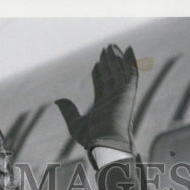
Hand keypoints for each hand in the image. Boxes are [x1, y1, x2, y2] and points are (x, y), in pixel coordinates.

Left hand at [55, 44, 137, 158]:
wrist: (106, 143)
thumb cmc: (92, 139)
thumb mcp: (74, 124)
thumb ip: (68, 111)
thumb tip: (58, 100)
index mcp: (103, 107)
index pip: (101, 86)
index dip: (99, 74)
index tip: (96, 64)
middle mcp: (114, 100)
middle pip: (111, 76)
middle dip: (108, 63)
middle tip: (104, 49)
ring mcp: (122, 95)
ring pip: (120, 72)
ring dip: (116, 58)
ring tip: (111, 46)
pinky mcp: (128, 92)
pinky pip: (131, 73)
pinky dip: (130, 61)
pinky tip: (128, 49)